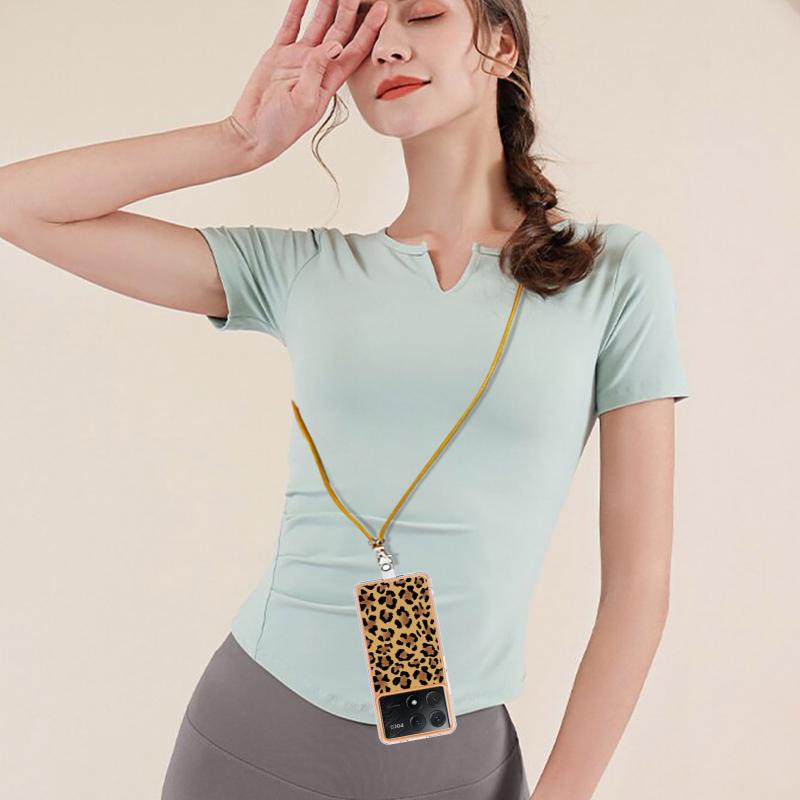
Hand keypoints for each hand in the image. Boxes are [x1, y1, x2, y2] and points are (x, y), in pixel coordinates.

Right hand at [228, 0, 387, 163]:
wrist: (253, 132)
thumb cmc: (281, 127)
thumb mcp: (304, 102)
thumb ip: (317, 72)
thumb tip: (335, 45)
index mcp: (330, 80)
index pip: (355, 50)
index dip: (369, 29)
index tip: (381, 9)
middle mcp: (318, 66)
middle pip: (339, 31)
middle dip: (348, 8)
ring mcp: (298, 58)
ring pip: (317, 23)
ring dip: (327, 3)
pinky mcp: (279, 54)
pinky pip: (291, 25)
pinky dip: (298, 8)